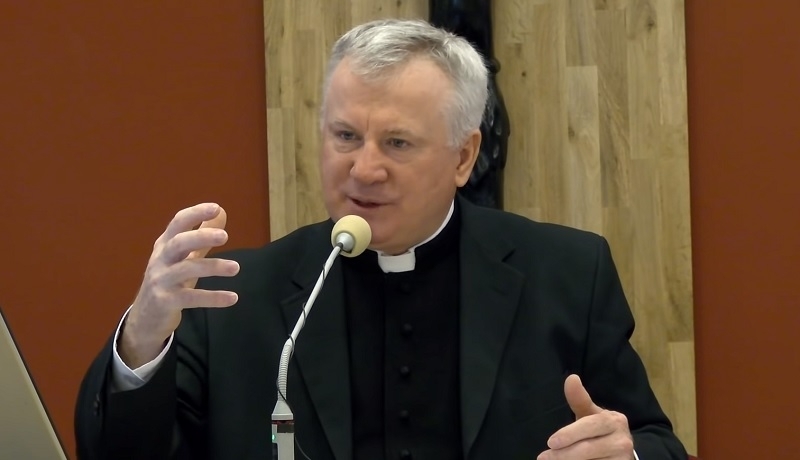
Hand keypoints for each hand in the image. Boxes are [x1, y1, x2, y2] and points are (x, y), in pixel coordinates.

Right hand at [119, 203, 240, 367]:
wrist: (145, 318)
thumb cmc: (169, 280)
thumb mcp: (183, 256)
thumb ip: (202, 235)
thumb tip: (222, 212)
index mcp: (165, 245)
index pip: (178, 223)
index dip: (195, 213)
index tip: (216, 207)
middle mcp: (160, 260)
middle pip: (178, 243)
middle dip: (201, 237)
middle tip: (225, 237)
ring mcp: (161, 281)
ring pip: (186, 270)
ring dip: (213, 267)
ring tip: (236, 268)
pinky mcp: (165, 302)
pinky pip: (191, 298)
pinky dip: (213, 298)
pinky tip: (233, 298)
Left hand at [537, 375, 633, 459]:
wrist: (621, 452)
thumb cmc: (600, 431)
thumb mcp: (591, 414)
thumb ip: (579, 399)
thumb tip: (571, 378)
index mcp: (615, 421)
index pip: (590, 426)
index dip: (570, 434)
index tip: (551, 442)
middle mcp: (622, 441)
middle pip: (587, 448)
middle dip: (563, 454)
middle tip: (544, 457)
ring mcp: (622, 459)